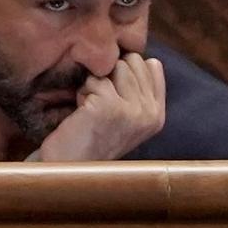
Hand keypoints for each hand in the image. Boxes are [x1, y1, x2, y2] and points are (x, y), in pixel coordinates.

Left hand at [33, 53, 165, 161]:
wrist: (71, 168)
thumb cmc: (92, 138)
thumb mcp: (126, 116)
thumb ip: (140, 90)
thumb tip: (152, 59)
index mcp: (157, 114)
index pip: (151, 66)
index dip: (123, 69)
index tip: (111, 93)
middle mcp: (150, 113)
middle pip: (130, 61)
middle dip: (107, 75)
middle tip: (98, 102)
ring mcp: (132, 110)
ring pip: (112, 67)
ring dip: (93, 84)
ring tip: (90, 108)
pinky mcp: (110, 107)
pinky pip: (94, 80)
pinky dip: (82, 93)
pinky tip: (82, 113)